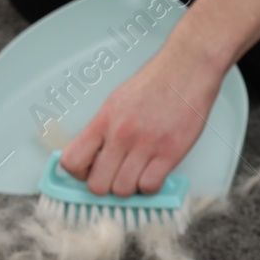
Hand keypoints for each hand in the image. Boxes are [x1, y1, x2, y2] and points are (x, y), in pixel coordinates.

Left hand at [59, 38, 223, 196]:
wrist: (187, 69)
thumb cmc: (156, 83)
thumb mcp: (117, 101)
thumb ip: (104, 129)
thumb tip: (95, 155)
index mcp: (104, 120)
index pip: (71, 161)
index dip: (79, 174)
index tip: (91, 171)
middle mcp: (121, 134)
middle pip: (97, 185)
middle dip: (106, 186)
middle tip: (117, 176)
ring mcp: (146, 145)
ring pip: (123, 190)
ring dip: (130, 187)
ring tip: (138, 174)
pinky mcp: (170, 152)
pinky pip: (150, 187)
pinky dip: (151, 186)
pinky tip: (155, 173)